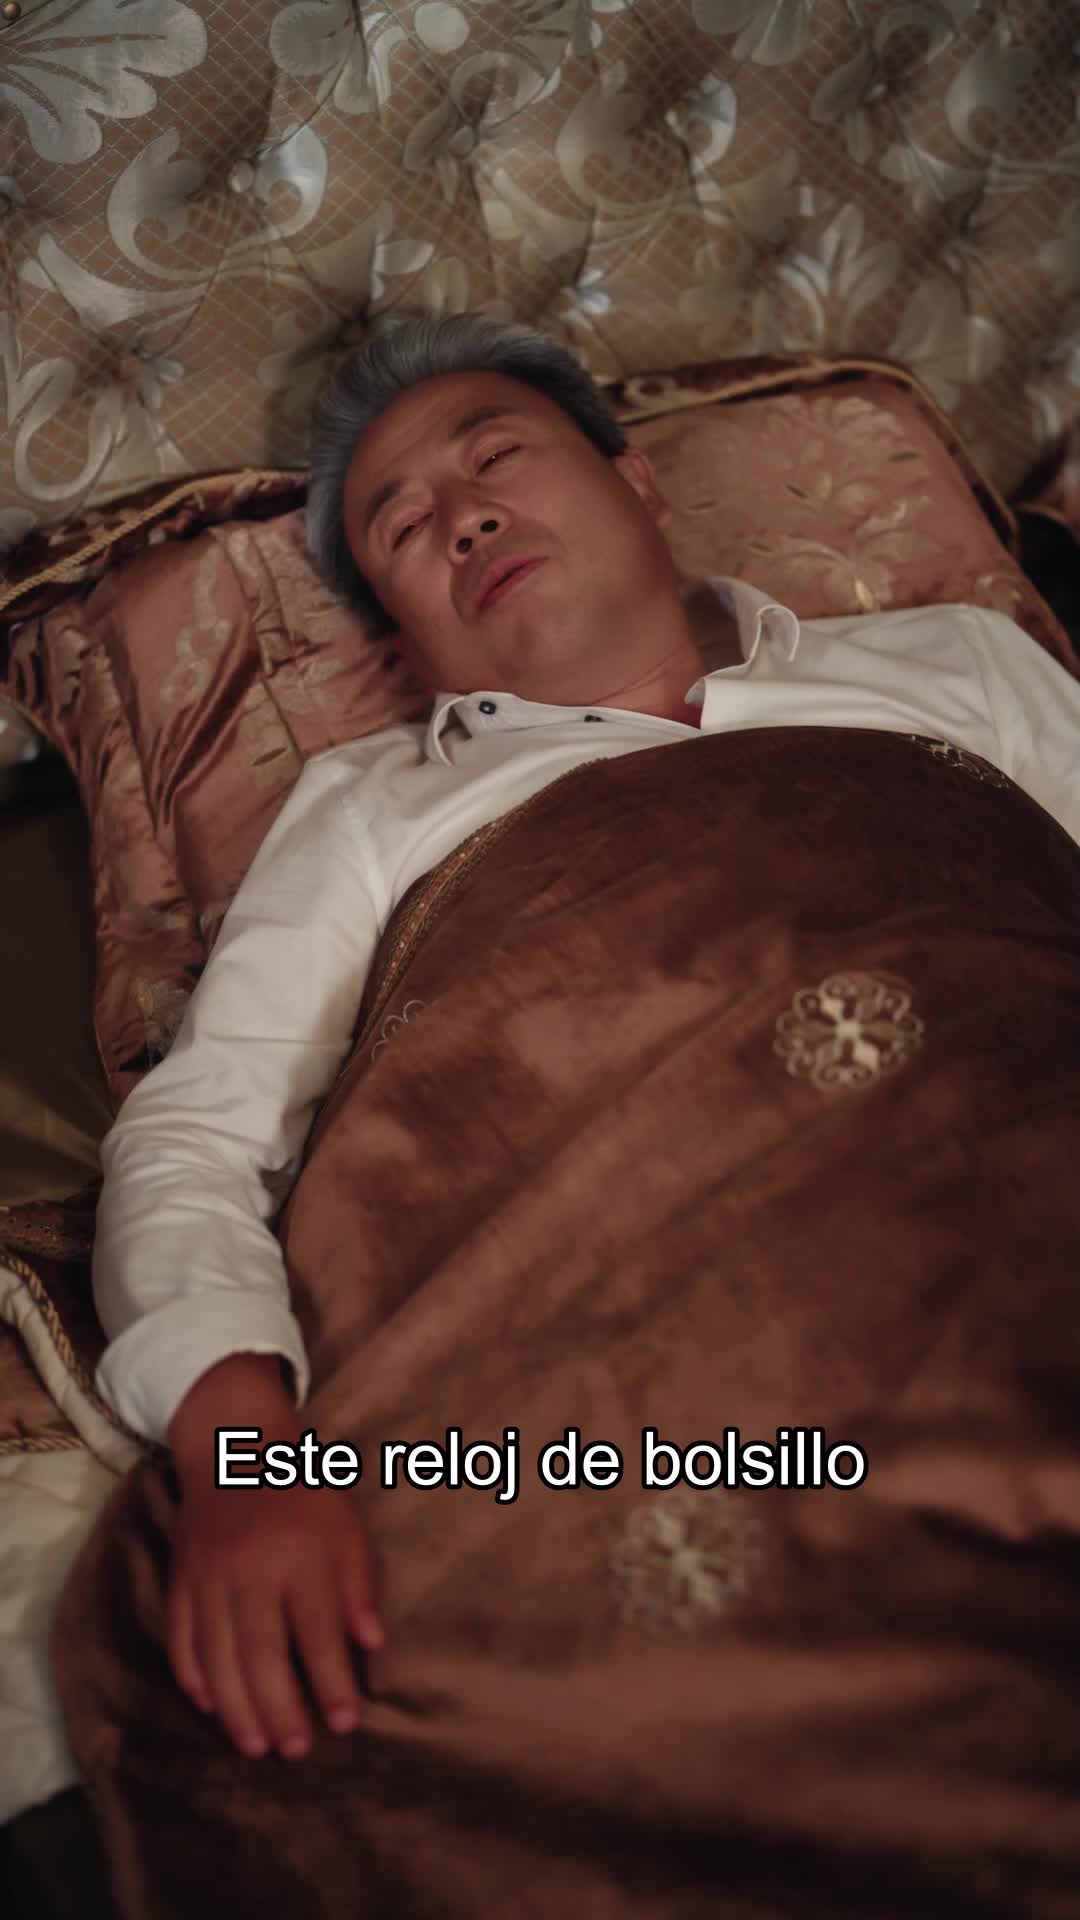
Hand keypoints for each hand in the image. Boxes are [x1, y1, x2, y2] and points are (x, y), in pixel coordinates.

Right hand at [165, 1353, 382, 1758]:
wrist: (235, 1446)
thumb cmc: (304, 1492)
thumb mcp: (346, 1526)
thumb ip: (358, 1585)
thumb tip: (371, 1644)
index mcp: (299, 1556)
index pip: (316, 1630)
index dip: (331, 1680)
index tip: (345, 1722)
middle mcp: (250, 1570)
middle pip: (260, 1651)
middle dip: (278, 1707)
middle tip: (294, 1750)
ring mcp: (208, 1577)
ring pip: (216, 1654)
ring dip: (234, 1705)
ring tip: (254, 1744)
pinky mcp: (180, 1579)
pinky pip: (179, 1636)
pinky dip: (191, 1675)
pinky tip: (209, 1705)